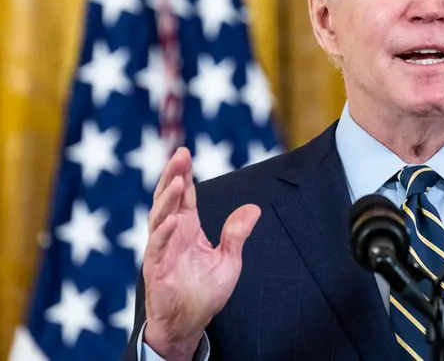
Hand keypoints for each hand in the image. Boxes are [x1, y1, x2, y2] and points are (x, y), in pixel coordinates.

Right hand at [142, 147, 260, 360]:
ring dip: (168, 199)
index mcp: (188, 228)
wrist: (191, 323)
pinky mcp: (156, 269)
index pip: (185, 196)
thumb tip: (254, 208)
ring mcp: (161, 250)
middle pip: (168, 199)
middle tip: (179, 155)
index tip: (185, 153)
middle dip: (172, 176)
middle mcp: (172, 234)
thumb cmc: (206, 292)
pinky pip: (158, 248)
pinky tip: (173, 221)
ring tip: (179, 180)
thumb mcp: (229, 260)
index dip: (184, 174)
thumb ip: (237, 234)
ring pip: (159, 218)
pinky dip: (164, 233)